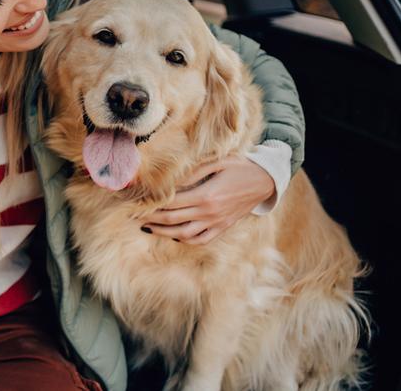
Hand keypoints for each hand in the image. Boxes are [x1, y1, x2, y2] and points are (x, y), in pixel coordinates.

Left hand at [140, 154, 274, 244]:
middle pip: (173, 219)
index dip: (152, 203)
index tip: (138, 201)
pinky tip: (174, 234)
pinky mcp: (223, 227)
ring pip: (184, 234)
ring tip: (148, 227)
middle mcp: (210, 212)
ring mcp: (217, 223)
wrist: (265, 180)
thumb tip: (169, 181)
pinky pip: (201, 239)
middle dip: (151, 218)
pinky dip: (185, 239)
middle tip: (135, 215)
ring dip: (163, 232)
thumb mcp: (217, 162)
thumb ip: (192, 172)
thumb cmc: (240, 166)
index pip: (171, 203)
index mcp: (206, 195)